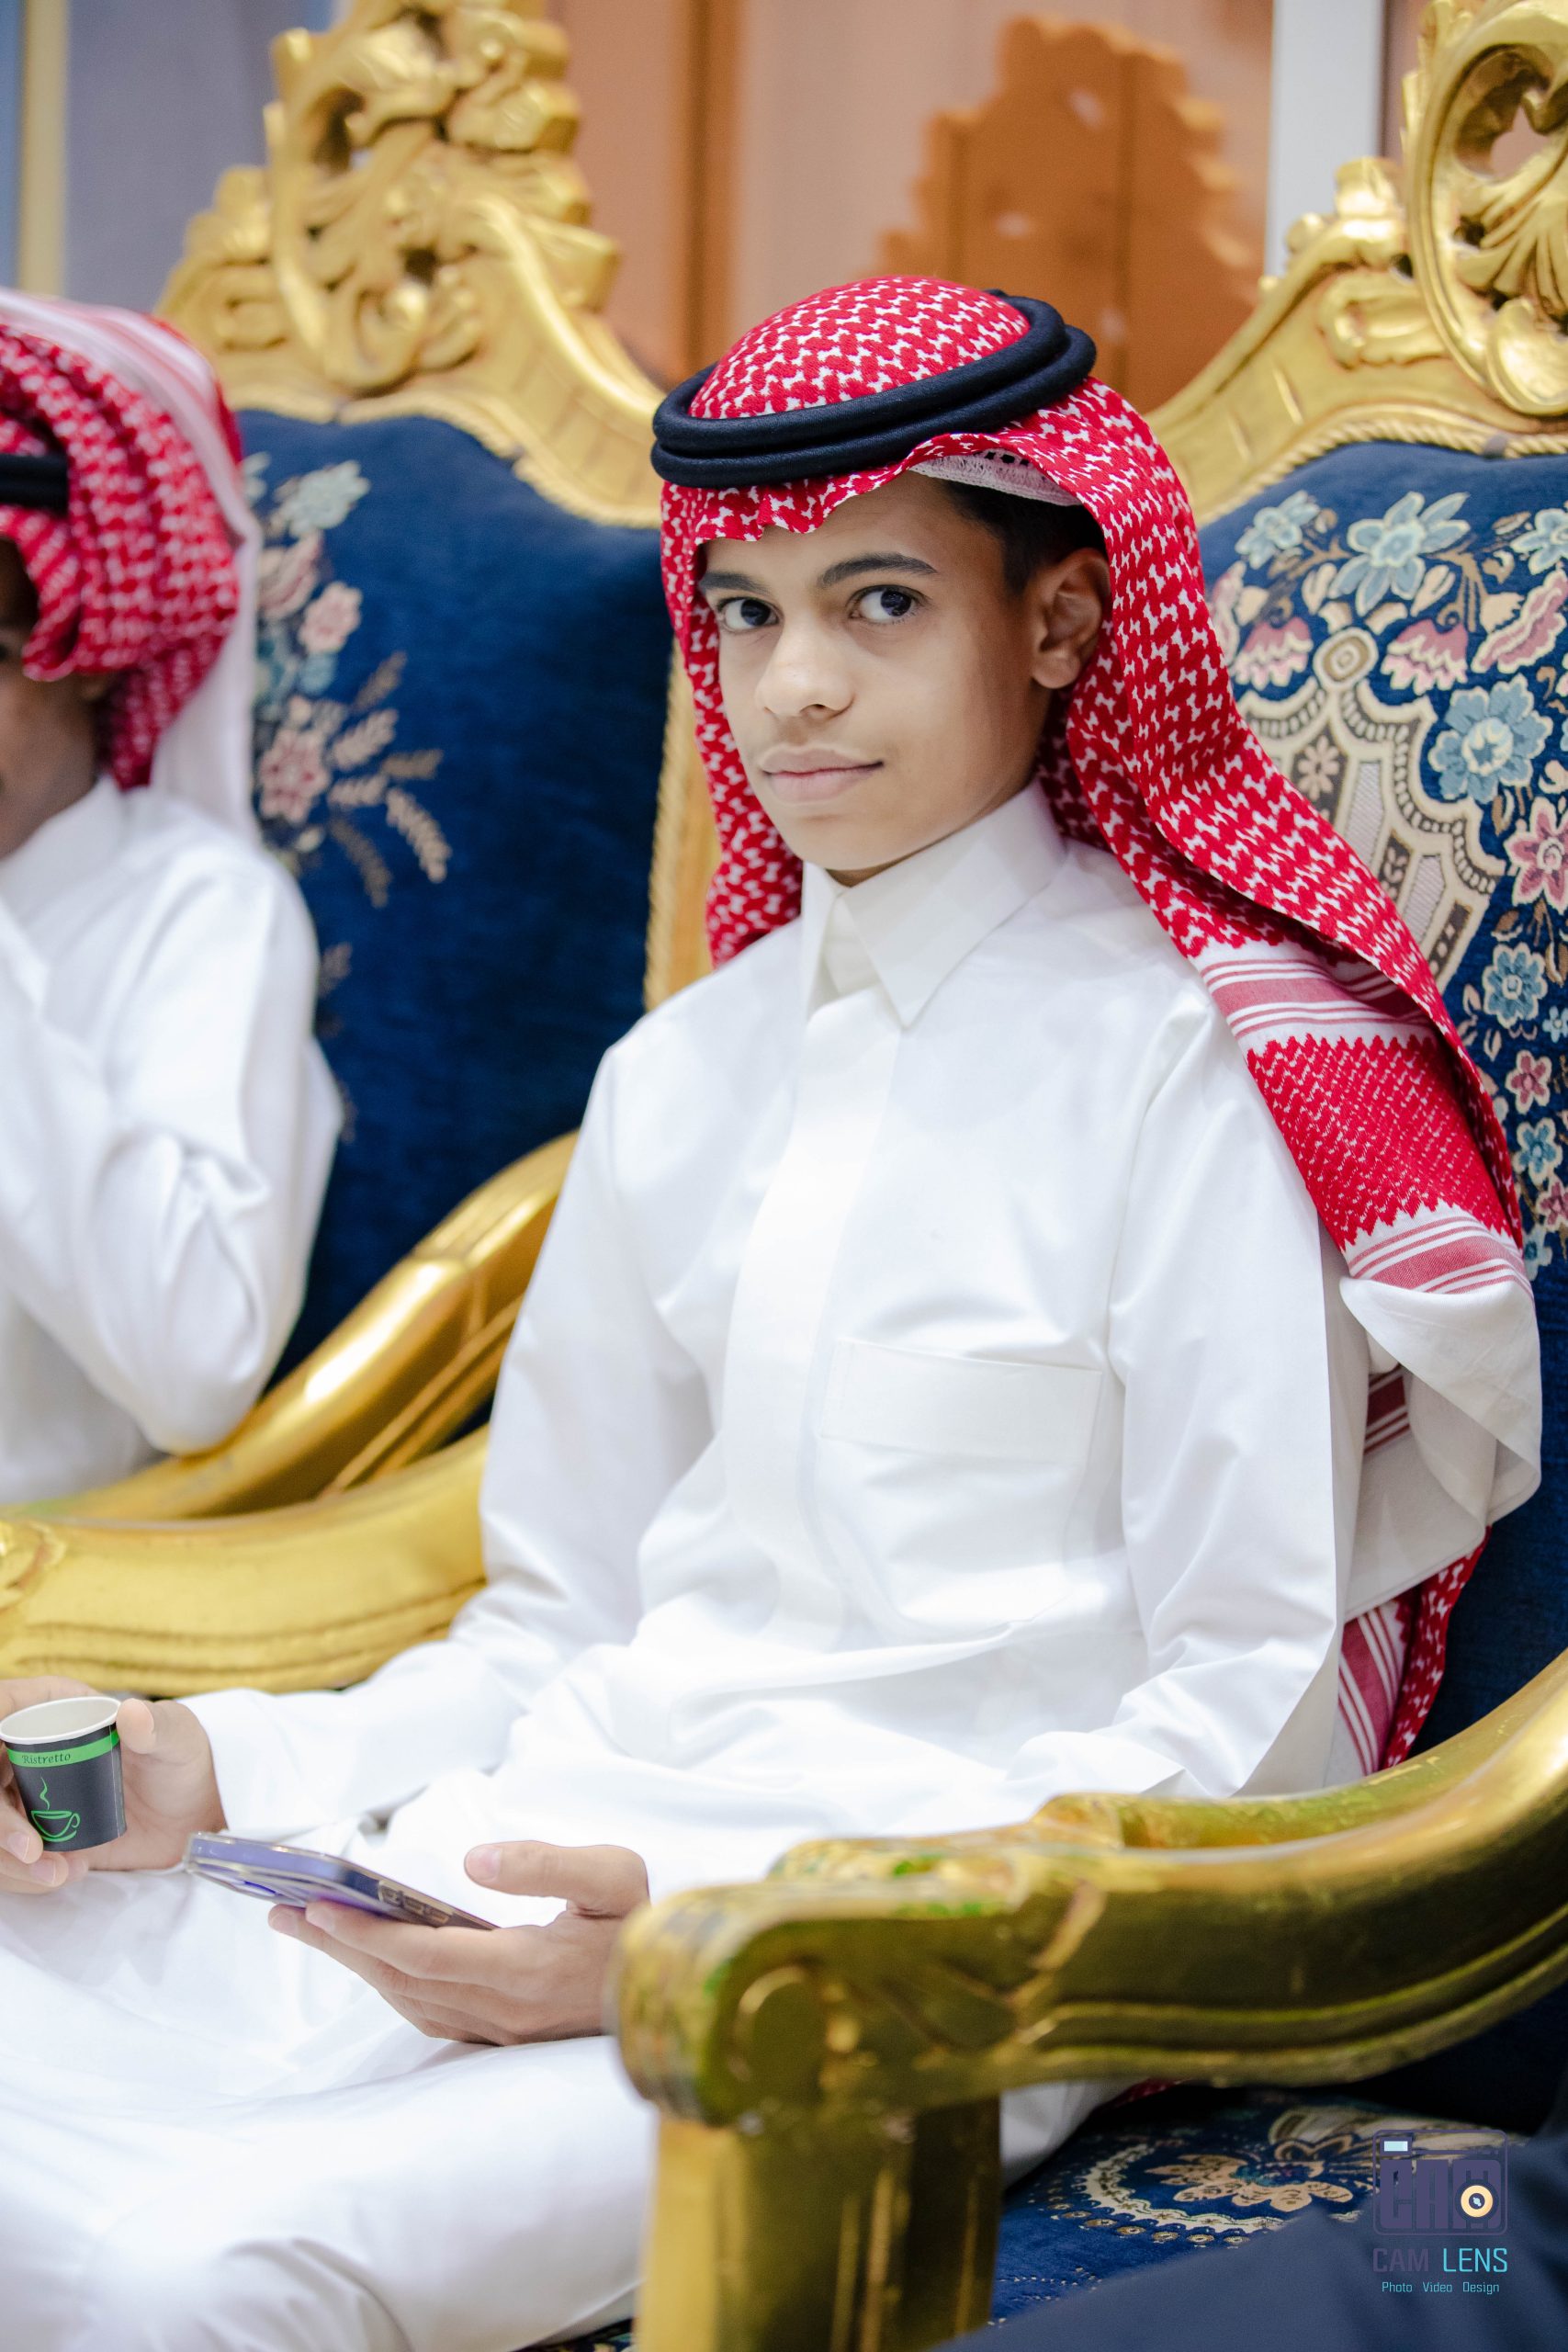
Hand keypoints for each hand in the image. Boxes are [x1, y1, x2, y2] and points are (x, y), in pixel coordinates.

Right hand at [0, 1676, 223, 1893]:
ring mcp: (26, 1797)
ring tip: (59, 1872)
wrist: (190, 1813)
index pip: (1, 1714)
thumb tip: (130, 1712)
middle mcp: (26, 1753)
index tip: (1, 1784)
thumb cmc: (181, 1757)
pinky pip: (9, 1861)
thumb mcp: (177, 1737)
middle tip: (30, 1850)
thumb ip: (158, 1725)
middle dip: (0, 1824)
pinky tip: (70, 1871)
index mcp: (52, 1712)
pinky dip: (27, 1876)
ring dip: (9, 1861)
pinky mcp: (34, 1836)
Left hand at [269, 1840, 648, 2043]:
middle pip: (400, 1979)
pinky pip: (428, 2014)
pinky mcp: (503, 2033)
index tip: (318, 1905)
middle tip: (282, 1912)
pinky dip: (389, 1985)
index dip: (367, 1932)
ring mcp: (500, 2029)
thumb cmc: (644, 1924)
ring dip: (356, 1966)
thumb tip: (475, 1858)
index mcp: (524, 1968)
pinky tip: (371, 1961)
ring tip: (311, 1929)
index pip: (424, 1954)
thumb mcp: (614, 1874)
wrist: (679, 1992)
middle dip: (338, 1946)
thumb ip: (547, 1863)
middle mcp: (503, 2009)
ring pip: (409, 2000)